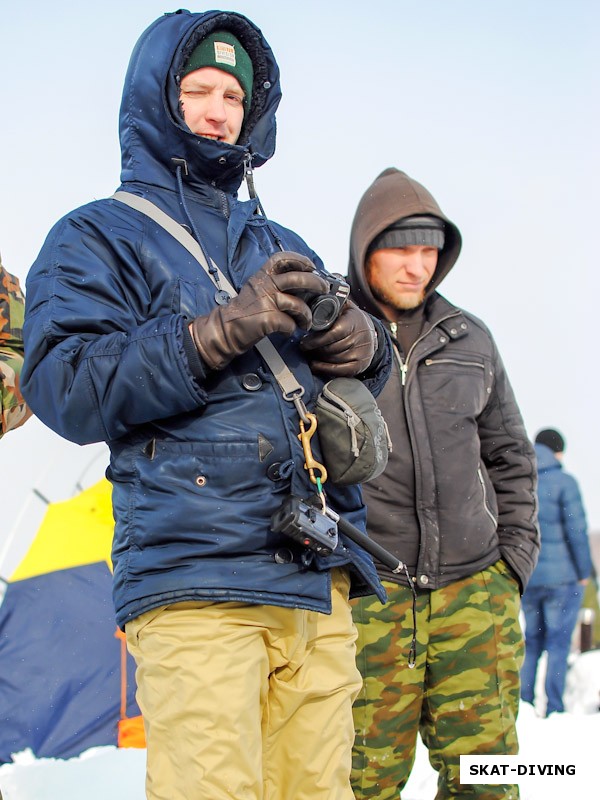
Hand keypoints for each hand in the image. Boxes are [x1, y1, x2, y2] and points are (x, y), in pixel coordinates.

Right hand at [189, 251, 328, 369]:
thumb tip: (302, 286)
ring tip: (306, 323)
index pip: (282, 259)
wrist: (225, 330)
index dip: (300, 260)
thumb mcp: (257, 289)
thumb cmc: (244, 312)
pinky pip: (290, 323)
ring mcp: (266, 302)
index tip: (311, 266)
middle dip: (315, 283)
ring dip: (307, 316)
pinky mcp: (267, 319)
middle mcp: (265, 285)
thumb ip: (275, 284)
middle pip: (297, 279)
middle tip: (322, 290)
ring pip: (298, 304)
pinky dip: (292, 329)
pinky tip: (288, 331)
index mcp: (262, 276)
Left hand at [299, 300, 376, 375]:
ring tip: (308, 353)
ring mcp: (362, 353)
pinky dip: (325, 369)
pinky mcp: (360, 365)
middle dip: (315, 348)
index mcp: (355, 321)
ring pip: (334, 359)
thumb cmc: (350, 318)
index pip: (335, 332)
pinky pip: (340, 370)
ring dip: (318, 357)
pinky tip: (315, 365)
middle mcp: (361, 337)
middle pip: (333, 347)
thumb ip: (332, 304)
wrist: (370, 333)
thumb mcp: (344, 307)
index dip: (318, 339)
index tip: (304, 341)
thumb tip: (313, 299)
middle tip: (303, 347)